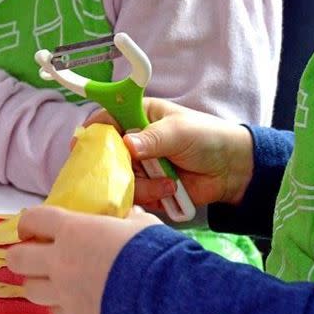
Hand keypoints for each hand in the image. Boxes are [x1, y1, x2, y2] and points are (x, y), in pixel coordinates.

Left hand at [7, 205, 161, 313]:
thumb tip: (129, 216)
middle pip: (17, 259)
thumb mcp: (140, 223)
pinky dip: (59, 306)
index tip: (32, 228)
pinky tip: (75, 300)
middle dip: (21, 255)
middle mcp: (59, 262)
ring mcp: (64, 294)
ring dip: (38, 282)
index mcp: (72, 231)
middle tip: (34, 256)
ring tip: (54, 281)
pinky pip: (54, 312)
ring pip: (29, 290)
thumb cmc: (152, 251)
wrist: (165, 294)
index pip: (32, 220)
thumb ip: (127, 219)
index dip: (28, 223)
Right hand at [84, 98, 254, 207]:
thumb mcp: (180, 131)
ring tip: (168, 183)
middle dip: (118, 167)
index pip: (106, 120)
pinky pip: (134, 196)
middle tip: (134, 171)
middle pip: (106, 156)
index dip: (92, 132)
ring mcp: (139, 167)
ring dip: (143, 185)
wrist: (232, 170)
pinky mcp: (147, 188)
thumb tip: (127, 144)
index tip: (80, 144)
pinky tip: (169, 191)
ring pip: (120, 180)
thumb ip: (153, 137)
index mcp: (139, 116)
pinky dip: (150, 197)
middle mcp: (134, 142)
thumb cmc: (208, 138)